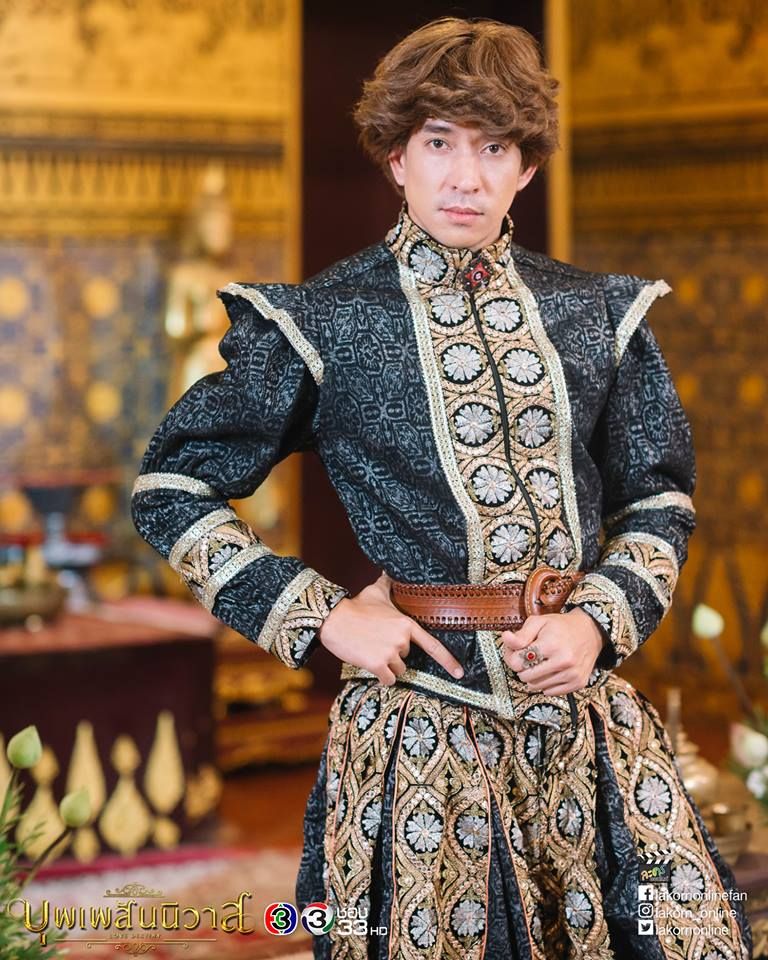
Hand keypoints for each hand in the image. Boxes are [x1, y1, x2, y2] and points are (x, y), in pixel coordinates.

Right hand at [318, 572, 464, 686]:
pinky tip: (369, 663)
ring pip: (398, 670)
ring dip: (386, 665)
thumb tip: (391, 569)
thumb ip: (389, 583)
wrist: (334, 619)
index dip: (448, 660)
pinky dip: (381, 677)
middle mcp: (402, 639)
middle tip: (376, 640)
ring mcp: (390, 653)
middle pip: (406, 657)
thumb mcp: (376, 591)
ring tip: (371, 650)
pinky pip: (387, 679)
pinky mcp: (377, 665)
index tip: (460, 673)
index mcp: (406, 624)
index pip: (432, 645)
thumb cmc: (355, 606)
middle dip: (394, 653)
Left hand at [501, 608, 604, 695]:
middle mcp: (563, 661)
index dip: (513, 657)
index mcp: (551, 644)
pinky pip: (550, 692)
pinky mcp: (578, 683)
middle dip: (523, 667)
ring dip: (534, 677)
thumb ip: (521, 634)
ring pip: (537, 687)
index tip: (517, 651)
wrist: (590, 631)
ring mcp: (572, 674)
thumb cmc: (561, 626)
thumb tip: (505, 638)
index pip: (518, 663)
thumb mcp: (539, 622)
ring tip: (540, 663)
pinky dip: (546, 684)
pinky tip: (550, 671)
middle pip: (526, 677)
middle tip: (528, 657)